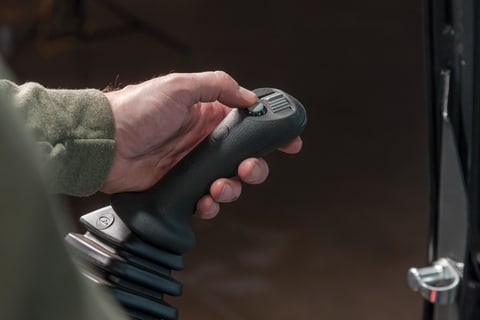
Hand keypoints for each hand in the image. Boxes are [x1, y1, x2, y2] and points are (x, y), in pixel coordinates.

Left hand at [101, 71, 301, 217]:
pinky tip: (203, 201)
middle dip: (255, 167)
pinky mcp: (181, 188)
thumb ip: (218, 87)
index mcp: (208, 116)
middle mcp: (204, 142)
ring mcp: (194, 167)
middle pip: (245, 159)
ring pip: (229, 183)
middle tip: (249, 168)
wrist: (104, 144)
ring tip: (219, 187)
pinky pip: (205, 201)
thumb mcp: (179, 87)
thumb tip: (250, 98)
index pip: (249, 124)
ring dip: (232, 188)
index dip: (271, 133)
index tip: (290, 141)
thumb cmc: (135, 111)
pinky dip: (210, 205)